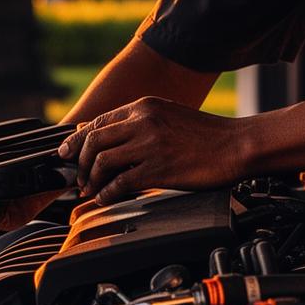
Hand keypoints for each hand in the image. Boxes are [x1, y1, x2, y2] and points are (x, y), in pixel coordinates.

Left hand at [58, 96, 251, 205]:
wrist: (237, 145)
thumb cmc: (206, 134)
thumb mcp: (168, 116)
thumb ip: (138, 122)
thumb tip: (108, 134)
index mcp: (144, 107)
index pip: (98, 122)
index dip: (76, 141)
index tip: (67, 154)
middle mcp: (143, 121)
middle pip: (93, 141)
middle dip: (77, 162)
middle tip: (76, 177)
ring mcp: (150, 145)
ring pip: (101, 161)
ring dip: (90, 179)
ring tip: (90, 190)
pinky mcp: (158, 169)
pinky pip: (120, 182)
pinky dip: (107, 192)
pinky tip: (106, 197)